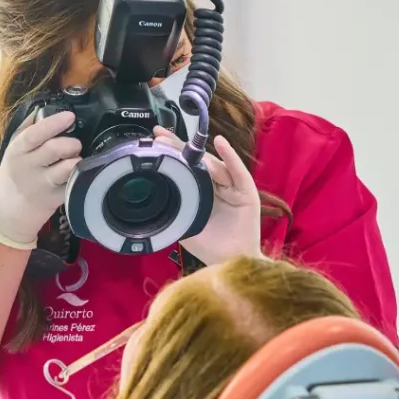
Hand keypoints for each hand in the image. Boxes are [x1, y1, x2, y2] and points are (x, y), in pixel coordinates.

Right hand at [0, 111, 81, 248]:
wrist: (8, 215)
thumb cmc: (15, 176)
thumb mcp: (13, 150)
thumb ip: (27, 129)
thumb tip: (44, 108)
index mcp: (17, 151)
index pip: (35, 134)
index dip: (54, 123)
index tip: (70, 116)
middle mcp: (28, 167)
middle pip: (54, 149)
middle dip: (71, 143)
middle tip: (75, 144)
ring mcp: (42, 185)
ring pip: (67, 168)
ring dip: (77, 160)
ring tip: (75, 159)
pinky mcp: (55, 200)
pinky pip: (73, 184)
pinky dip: (80, 176)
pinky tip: (79, 173)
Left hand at [153, 127, 262, 265]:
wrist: (231, 264)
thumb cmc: (210, 247)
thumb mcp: (185, 225)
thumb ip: (174, 211)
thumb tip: (151, 200)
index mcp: (201, 192)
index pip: (185, 168)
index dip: (171, 154)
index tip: (154, 142)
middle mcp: (217, 186)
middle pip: (197, 161)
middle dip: (178, 147)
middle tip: (160, 134)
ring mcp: (232, 188)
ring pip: (214, 165)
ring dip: (200, 151)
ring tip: (184, 141)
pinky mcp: (246, 193)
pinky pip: (237, 172)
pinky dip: (230, 156)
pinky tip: (221, 143)